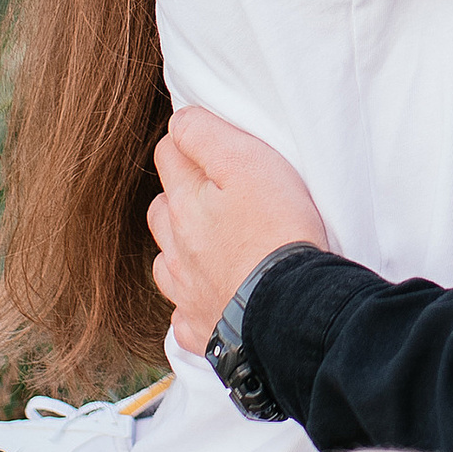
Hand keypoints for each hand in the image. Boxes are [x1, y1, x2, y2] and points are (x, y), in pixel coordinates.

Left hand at [147, 107, 328, 355]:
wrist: (291, 308)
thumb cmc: (276, 230)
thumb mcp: (247, 162)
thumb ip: (205, 135)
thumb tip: (178, 122)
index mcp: (183, 204)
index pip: (168, 155)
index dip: (189, 144)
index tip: (215, 146)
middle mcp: (175, 249)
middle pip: (161, 210)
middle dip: (180, 197)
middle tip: (218, 196)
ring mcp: (186, 292)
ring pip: (167, 262)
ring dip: (181, 250)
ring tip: (213, 246)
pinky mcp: (203, 330)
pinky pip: (184, 315)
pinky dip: (194, 303)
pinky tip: (215, 296)